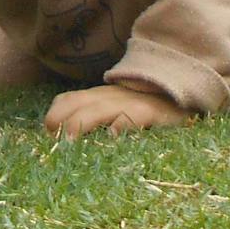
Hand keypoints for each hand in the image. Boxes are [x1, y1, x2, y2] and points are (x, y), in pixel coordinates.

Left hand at [43, 82, 189, 137]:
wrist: (183, 91)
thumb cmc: (144, 103)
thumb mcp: (114, 105)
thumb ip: (92, 112)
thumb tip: (62, 131)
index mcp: (100, 96)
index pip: (70, 99)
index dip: (56, 113)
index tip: (46, 130)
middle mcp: (111, 97)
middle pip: (80, 103)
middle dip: (63, 118)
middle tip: (51, 137)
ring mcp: (131, 103)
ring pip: (101, 109)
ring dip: (82, 122)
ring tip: (69, 138)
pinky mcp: (152, 113)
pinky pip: (135, 116)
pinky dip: (123, 124)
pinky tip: (113, 135)